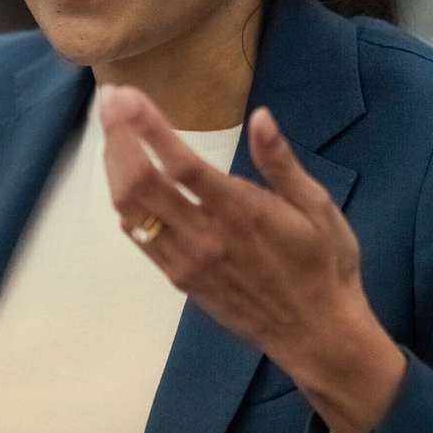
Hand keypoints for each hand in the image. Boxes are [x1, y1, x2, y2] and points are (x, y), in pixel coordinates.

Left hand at [97, 84, 404, 432]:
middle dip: (118, 136)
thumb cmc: (324, 265)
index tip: (127, 97)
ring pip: (130, 208)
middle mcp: (204, 236)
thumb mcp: (317, 208)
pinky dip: (122, 199)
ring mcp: (185, 259)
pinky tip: (121, 174)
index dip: (148, 129)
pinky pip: (137, 234)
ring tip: (110, 128)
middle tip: (108, 100)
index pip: (181, 165)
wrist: (316, 335)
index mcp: (240, 213)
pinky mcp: (177, 276)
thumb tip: (262, 117)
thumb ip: (281, 162)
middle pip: (141, 181)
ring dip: (113, 163)